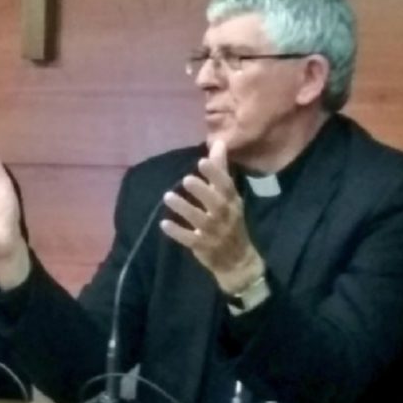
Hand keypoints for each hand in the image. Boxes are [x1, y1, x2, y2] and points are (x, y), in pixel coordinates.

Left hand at [160, 140, 263, 294]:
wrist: (238, 260)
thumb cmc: (231, 221)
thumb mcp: (228, 197)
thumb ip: (220, 170)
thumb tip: (217, 142)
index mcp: (232, 202)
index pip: (226, 186)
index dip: (216, 174)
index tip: (202, 161)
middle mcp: (225, 216)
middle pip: (216, 203)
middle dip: (202, 191)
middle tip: (186, 179)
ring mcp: (215, 233)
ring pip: (200, 220)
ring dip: (184, 208)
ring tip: (168, 196)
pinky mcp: (203, 247)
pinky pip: (189, 239)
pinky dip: (177, 232)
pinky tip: (164, 223)